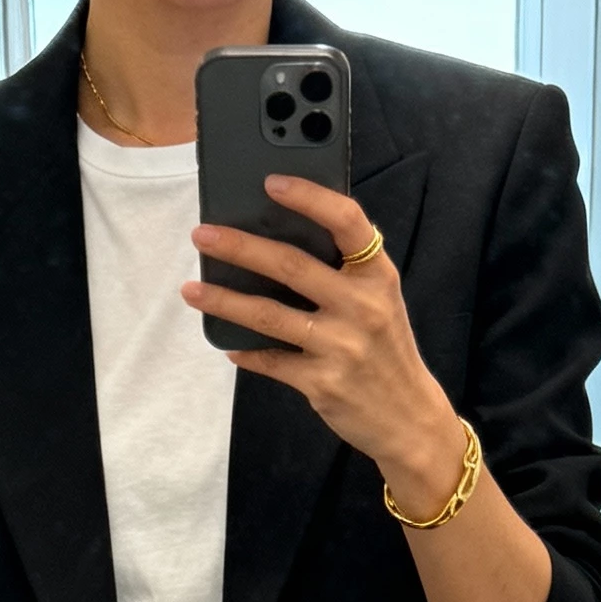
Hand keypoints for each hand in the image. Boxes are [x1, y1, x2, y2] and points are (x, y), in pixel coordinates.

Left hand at [183, 176, 469, 520]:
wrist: (408, 419)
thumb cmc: (386, 352)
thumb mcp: (381, 302)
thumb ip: (345, 272)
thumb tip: (281, 238)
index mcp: (378, 276)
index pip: (346, 222)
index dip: (309, 197)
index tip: (271, 182)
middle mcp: (362, 307)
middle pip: (291, 265)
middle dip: (240, 247)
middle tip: (203, 235)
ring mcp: (341, 347)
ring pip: (269, 315)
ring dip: (224, 300)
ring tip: (192, 289)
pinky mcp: (323, 383)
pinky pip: (271, 361)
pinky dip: (246, 352)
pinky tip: (227, 343)